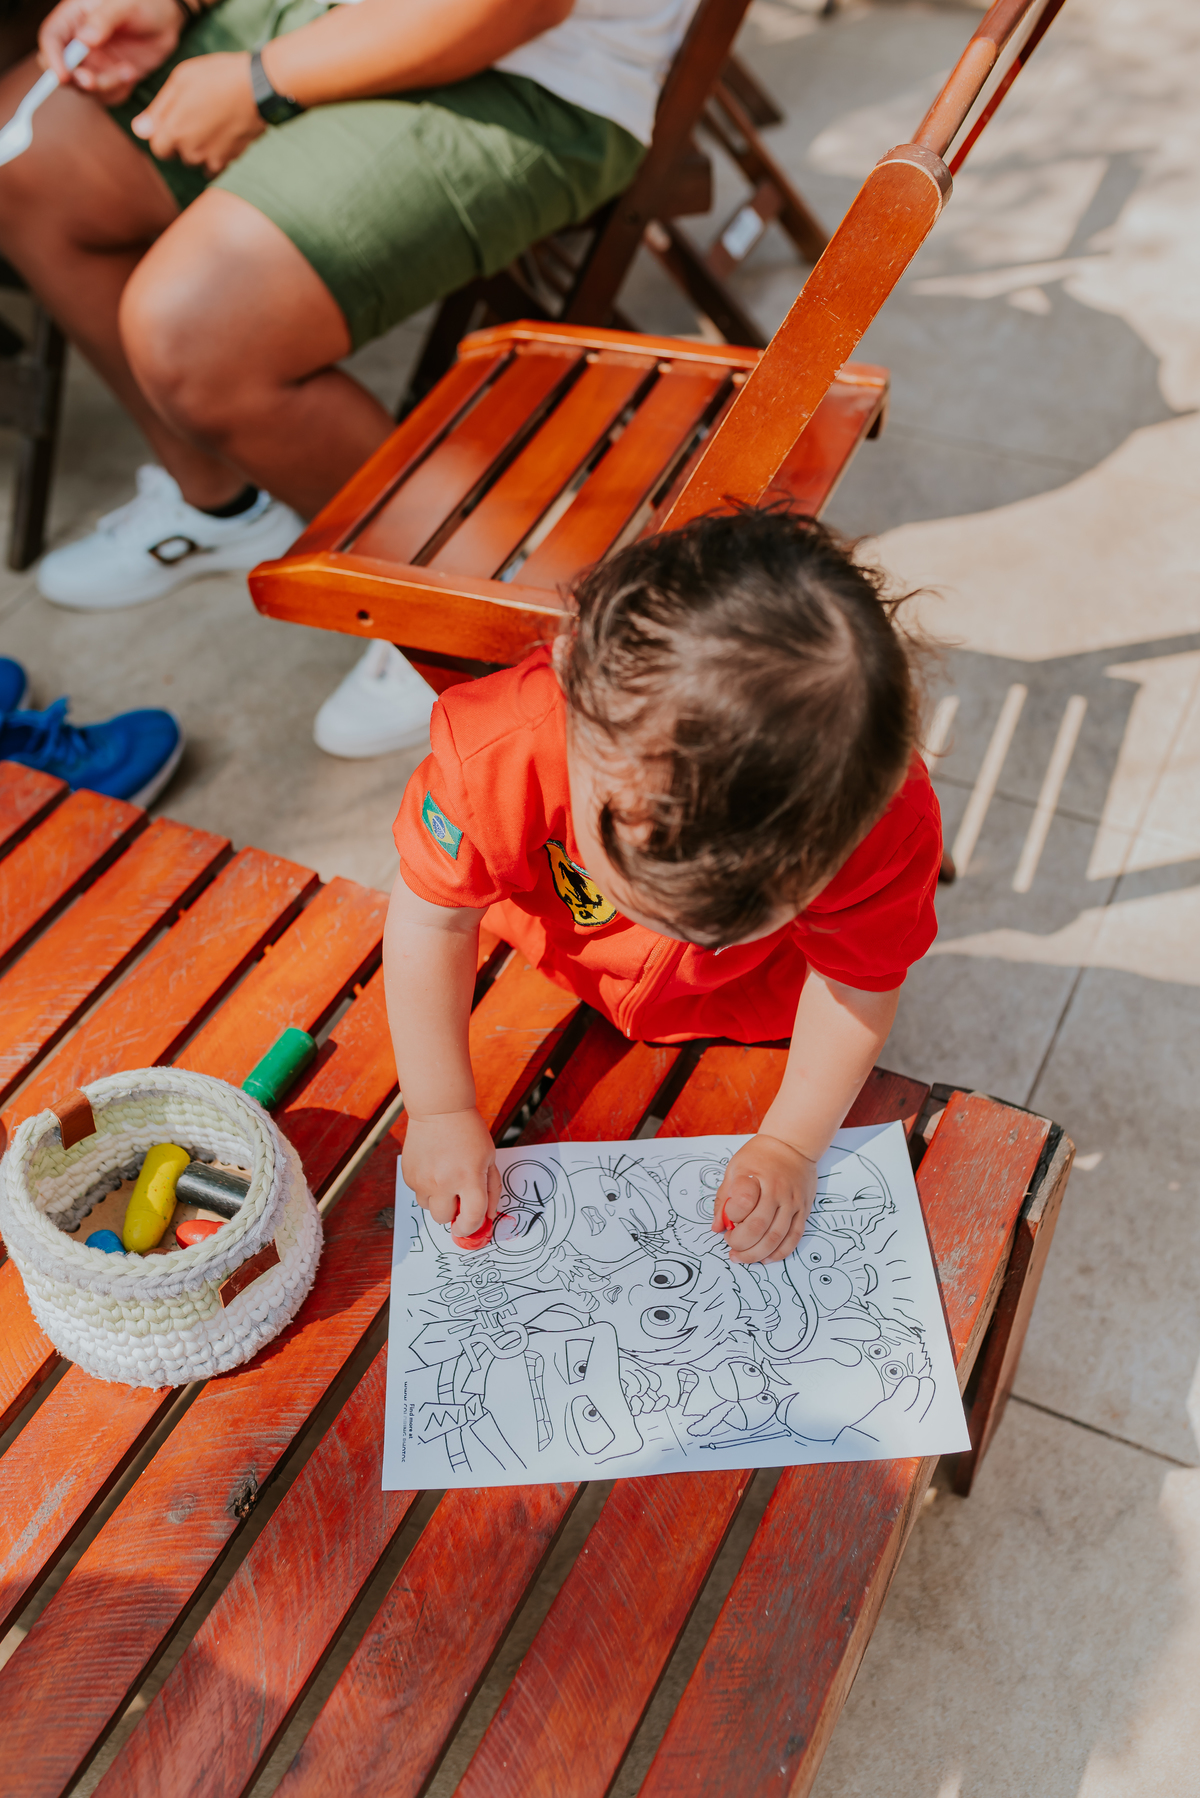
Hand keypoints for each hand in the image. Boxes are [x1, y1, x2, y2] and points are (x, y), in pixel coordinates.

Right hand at [40, 0, 180, 102]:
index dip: (52, 58)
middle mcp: (79, 42)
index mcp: (74, 18)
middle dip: (75, 79)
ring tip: (127, 70)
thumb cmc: (144, 3)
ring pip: (84, 87)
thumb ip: (103, 20)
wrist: (169, 19)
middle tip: (91, 81)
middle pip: (62, 68)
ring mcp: (94, 62)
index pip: (51, 39)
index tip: (64, 76)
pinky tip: (131, 74)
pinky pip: (106, 95)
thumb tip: (84, 39)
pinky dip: (117, 92)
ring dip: (103, 86)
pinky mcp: (111, 77)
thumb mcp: (124, 5)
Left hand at [131, 51, 263, 172]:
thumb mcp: (180, 81)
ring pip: (198, 160)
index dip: (163, 134)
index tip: (176, 119)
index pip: (158, 148)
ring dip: (202, 147)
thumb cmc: (217, 77)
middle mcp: (191, 152)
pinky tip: (225, 132)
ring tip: (214, 121)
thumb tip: (139, 131)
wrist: (259, 87)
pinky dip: (218, 153)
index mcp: (174, 131)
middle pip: (179, 155)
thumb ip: (158, 110)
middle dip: (184, 140)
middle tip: (199, 114)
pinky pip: (217, 164)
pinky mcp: (232, 160)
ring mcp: (213, 159)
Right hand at [402, 1107, 500, 1238]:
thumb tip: (487, 1216)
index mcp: (469, 1178)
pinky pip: (418, 1193)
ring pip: (429, 1207)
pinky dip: (426, 1186)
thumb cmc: (469, 1132)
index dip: (471, 1227)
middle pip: (444, 1219)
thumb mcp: (489, 1158)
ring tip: (444, 1175)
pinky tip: (433, 1167)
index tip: (468, 1226)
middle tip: (457, 1195)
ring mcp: (423, 1179)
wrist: (439, 1110)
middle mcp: (444, 1182)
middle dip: (452, 1213)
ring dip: (438, 1199)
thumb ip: (491, 1189)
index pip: (471, 1218)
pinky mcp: (408, 1174)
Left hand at [713, 1134, 816, 1264]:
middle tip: (731, 1245)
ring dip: (757, 1254)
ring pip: (776, 1237)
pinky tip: (766, 1258)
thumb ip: (724, 1198)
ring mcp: (792, 1202)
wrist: (793, 1145)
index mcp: (755, 1176)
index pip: (742, 1203)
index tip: (727, 1219)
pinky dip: (779, 1253)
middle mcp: (776, 1190)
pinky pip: (793, 1238)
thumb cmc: (759, 1157)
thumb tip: (717, 1227)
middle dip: (740, 1244)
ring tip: (743, 1257)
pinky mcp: (803, 1210)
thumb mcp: (734, 1168)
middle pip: (758, 1227)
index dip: (731, 1216)